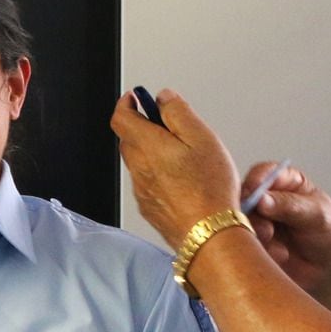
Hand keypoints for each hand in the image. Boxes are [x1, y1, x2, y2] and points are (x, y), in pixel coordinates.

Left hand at [109, 88, 241, 248]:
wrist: (209, 234)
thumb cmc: (209, 189)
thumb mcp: (202, 137)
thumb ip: (178, 112)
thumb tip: (164, 98)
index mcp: (148, 146)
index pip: (120, 117)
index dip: (127, 103)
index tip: (137, 97)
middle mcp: (138, 168)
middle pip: (129, 139)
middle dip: (143, 127)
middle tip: (166, 124)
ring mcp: (142, 190)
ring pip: (139, 163)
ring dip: (151, 152)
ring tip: (182, 156)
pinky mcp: (150, 208)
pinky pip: (147, 184)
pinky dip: (158, 175)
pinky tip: (182, 181)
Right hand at [238, 160, 330, 296]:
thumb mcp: (316, 215)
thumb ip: (288, 205)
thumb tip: (261, 199)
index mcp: (287, 183)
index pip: (263, 173)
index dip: (255, 181)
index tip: (254, 193)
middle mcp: (270, 200)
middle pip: (245, 197)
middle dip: (252, 212)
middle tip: (265, 228)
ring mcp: (261, 222)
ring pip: (242, 222)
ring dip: (256, 233)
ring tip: (276, 244)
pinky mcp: (257, 244)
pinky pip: (245, 245)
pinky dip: (261, 250)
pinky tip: (281, 256)